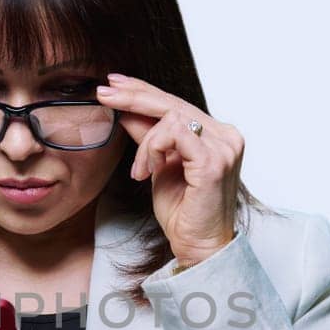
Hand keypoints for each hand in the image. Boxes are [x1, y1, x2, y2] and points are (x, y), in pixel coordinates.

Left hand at [96, 73, 243, 266]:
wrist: (197, 245)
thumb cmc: (182, 212)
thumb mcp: (158, 166)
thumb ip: (148, 137)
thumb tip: (126, 111)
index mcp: (216, 134)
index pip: (176, 103)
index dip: (144, 91)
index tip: (114, 84)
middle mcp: (225, 135)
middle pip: (172, 103)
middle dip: (133, 96)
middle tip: (103, 93)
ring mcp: (223, 146)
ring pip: (170, 117)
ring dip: (145, 143)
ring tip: (139, 170)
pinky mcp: (213, 160)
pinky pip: (173, 135)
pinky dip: (153, 149)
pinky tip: (147, 170)